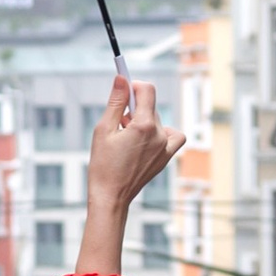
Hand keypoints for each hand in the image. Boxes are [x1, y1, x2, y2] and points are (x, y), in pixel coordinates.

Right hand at [86, 77, 182, 212]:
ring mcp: (164, 148)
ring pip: (158, 121)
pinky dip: (162, 133)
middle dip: (134, 108)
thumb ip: (116, 102)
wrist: (111, 197)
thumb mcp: (103, 130)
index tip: (124, 88)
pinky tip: (146, 140)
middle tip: (118, 122)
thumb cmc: (103, 166)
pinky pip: (173, 137)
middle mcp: (158, 135)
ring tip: (128, 134)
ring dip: (144, 120)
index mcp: (143, 126)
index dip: (134, 85)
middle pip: (150, 106)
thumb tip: (121, 79)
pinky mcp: (165, 158)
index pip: (147, 90)